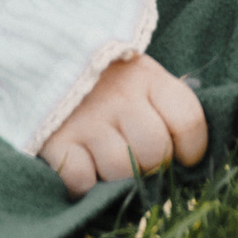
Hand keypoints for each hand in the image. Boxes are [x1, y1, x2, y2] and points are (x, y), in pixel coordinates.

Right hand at [38, 53, 208, 197]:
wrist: (44, 53)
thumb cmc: (106, 78)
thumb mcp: (141, 76)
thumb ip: (166, 106)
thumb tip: (189, 155)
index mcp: (149, 78)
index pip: (189, 121)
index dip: (193, 149)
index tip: (183, 155)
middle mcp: (120, 97)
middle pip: (156, 151)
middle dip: (153, 165)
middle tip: (139, 158)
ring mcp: (87, 119)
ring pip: (121, 169)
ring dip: (119, 178)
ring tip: (111, 163)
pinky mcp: (56, 140)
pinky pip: (82, 180)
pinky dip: (85, 184)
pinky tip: (85, 168)